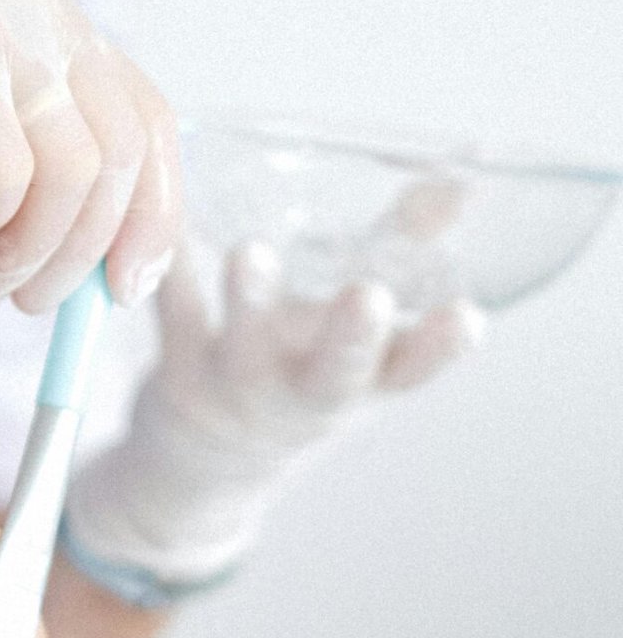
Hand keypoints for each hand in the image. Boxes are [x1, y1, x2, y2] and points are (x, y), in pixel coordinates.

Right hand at [0, 0, 178, 309]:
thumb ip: (37, 172)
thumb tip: (106, 263)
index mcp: (52, 23)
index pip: (148, 120)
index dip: (154, 213)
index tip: (126, 288)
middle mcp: (33, 11)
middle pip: (122, 154)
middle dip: (88, 254)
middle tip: (39, 306)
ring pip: (72, 176)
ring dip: (32, 256)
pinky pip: (6, 178)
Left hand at [65, 239, 486, 587]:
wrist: (207, 457)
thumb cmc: (302, 367)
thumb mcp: (362, 326)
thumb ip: (404, 248)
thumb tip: (460, 180)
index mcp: (362, 380)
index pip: (413, 368)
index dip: (443, 347)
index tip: (468, 318)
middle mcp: (304, 391)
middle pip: (336, 372)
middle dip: (353, 336)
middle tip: (369, 298)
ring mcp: (238, 383)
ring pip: (244, 346)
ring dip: (249, 300)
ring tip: (251, 253)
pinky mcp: (177, 368)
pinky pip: (173, 317)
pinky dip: (169, 275)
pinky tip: (171, 232)